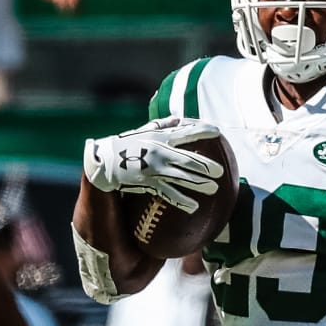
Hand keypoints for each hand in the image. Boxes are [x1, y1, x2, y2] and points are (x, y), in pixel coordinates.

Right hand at [83, 118, 224, 213]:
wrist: (105, 160)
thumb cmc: (127, 144)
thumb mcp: (145, 130)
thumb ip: (163, 124)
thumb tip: (179, 119)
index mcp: (161, 137)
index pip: (186, 132)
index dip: (202, 131)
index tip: (218, 132)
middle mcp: (160, 152)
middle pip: (188, 159)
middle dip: (205, 165)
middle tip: (220, 171)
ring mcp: (155, 169)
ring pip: (181, 177)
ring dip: (198, 183)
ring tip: (214, 188)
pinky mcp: (148, 182)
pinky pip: (168, 193)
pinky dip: (181, 200)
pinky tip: (193, 206)